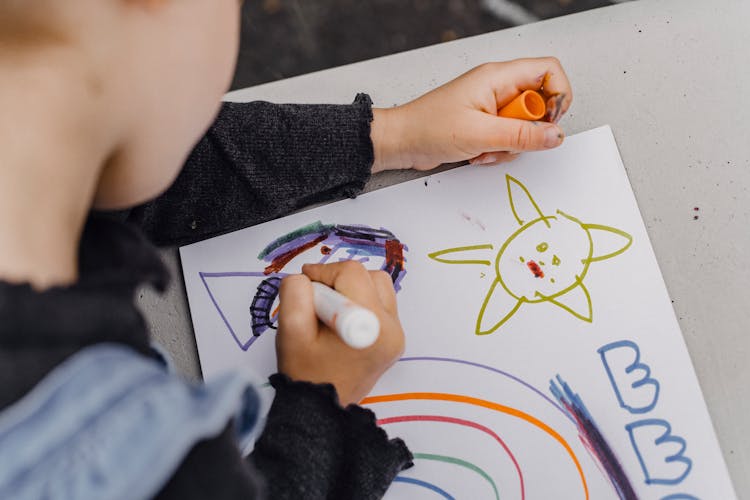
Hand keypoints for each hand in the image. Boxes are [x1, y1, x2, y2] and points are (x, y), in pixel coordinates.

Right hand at [275, 261, 404, 405]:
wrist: (322, 408)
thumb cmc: (306, 373)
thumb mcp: (290, 330)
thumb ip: (295, 293)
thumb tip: (307, 276)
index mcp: (370, 327)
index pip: (351, 273)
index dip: (323, 272)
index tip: (306, 285)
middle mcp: (392, 329)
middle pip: (369, 276)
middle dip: (339, 280)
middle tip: (318, 301)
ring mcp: (397, 334)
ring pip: (378, 286)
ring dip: (352, 289)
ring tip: (331, 311)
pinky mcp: (394, 338)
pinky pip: (381, 303)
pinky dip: (361, 302)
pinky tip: (343, 321)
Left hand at [370, 57, 572, 170]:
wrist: (401, 142)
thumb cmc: (428, 128)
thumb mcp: (480, 134)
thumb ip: (521, 136)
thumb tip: (555, 135)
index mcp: (497, 77)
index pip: (548, 70)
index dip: (558, 96)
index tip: (549, 122)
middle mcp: (497, 88)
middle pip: (539, 104)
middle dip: (528, 131)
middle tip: (507, 140)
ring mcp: (491, 107)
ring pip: (524, 127)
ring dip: (510, 146)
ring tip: (484, 149)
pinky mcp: (485, 125)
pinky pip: (507, 139)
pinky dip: (497, 151)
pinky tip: (477, 154)